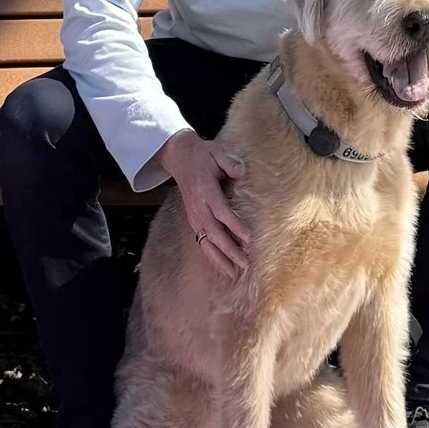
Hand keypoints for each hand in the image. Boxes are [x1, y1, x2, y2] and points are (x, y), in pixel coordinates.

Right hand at [154, 127, 248, 273]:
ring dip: (220, 260)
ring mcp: (194, 217)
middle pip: (213, 233)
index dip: (234, 226)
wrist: (180, 158)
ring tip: (234, 275)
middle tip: (245, 264)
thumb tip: (240, 171)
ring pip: (205, 243)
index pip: (220, 212)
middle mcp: (197, 208)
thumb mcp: (217, 152)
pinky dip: (212, 257)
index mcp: (205, 191)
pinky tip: (224, 268)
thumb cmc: (203, 156)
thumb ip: (229, 162)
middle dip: (229, 250)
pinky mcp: (194, 222)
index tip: (248, 238)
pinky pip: (202, 243)